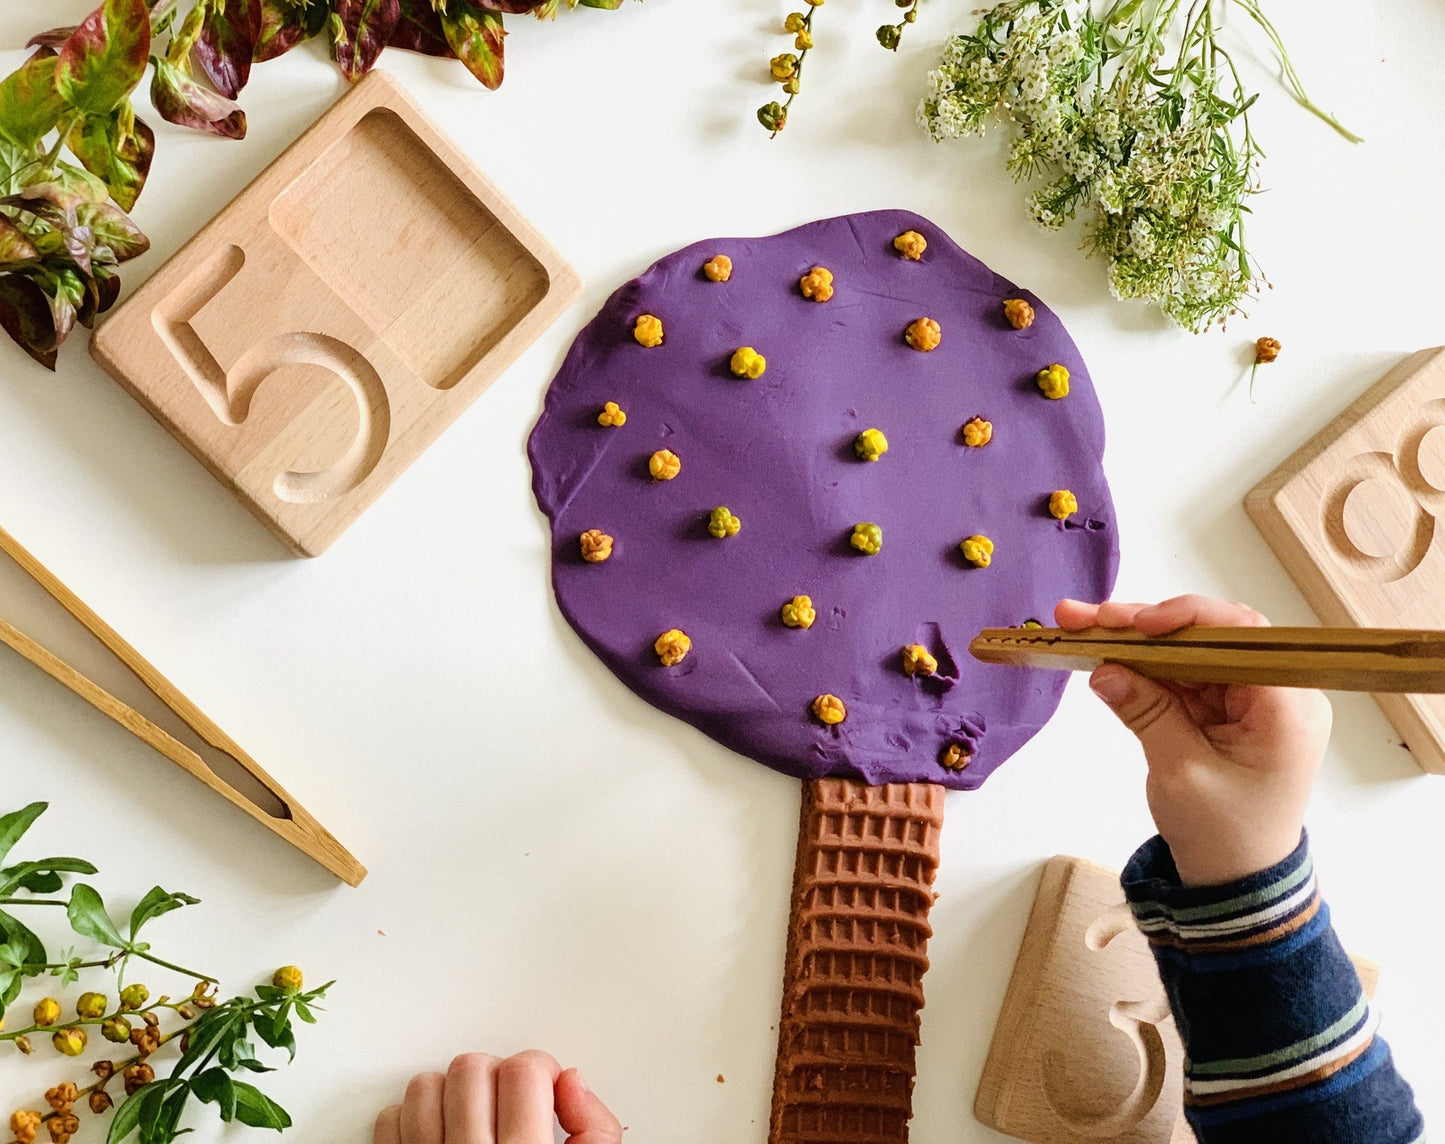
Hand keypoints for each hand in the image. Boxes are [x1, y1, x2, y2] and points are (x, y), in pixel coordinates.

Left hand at [374, 1051, 622, 1143]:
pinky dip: (410, 1122)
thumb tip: (572, 1082)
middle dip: (495, 1078)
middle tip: (509, 1105)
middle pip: (472, 1068)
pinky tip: (437, 1137)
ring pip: (424, 1087)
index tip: (543, 1090)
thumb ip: (596, 1133)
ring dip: (448, 1095)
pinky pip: (388, 1122)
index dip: (541, 1072)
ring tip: (470, 1119)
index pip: (525, 1071)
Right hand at [1056, 594, 1330, 885]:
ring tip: (1084, 631)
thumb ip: (1146, 712)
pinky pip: (1184, 673)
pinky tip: (1105, 656)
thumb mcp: (1180, 772)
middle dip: (1148, 626)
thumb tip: (1106, 669)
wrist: (1237, 879)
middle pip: (1211, 636)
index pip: (1242, 636)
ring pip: (1191, 650)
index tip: (1136, 623)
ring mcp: (1250, 699)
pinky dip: (1145, 666)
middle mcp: (1276, 692)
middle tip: (1092, 619)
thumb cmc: (1225, 835)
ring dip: (1138, 641)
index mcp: (1287, 706)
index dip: (1188, 618)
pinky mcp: (1227, 709)